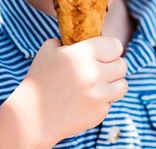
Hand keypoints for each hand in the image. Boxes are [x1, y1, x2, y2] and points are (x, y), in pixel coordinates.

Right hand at [5, 36, 127, 146]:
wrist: (33, 117)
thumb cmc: (39, 80)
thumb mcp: (49, 50)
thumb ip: (69, 40)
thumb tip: (86, 36)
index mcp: (82, 54)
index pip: (115, 45)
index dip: (111, 48)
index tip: (105, 52)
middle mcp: (94, 73)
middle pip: (122, 65)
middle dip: (113, 65)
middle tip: (101, 68)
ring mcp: (99, 95)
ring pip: (122, 85)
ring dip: (113, 83)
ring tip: (98, 84)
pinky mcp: (100, 112)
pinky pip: (110, 102)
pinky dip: (102, 101)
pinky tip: (86, 100)